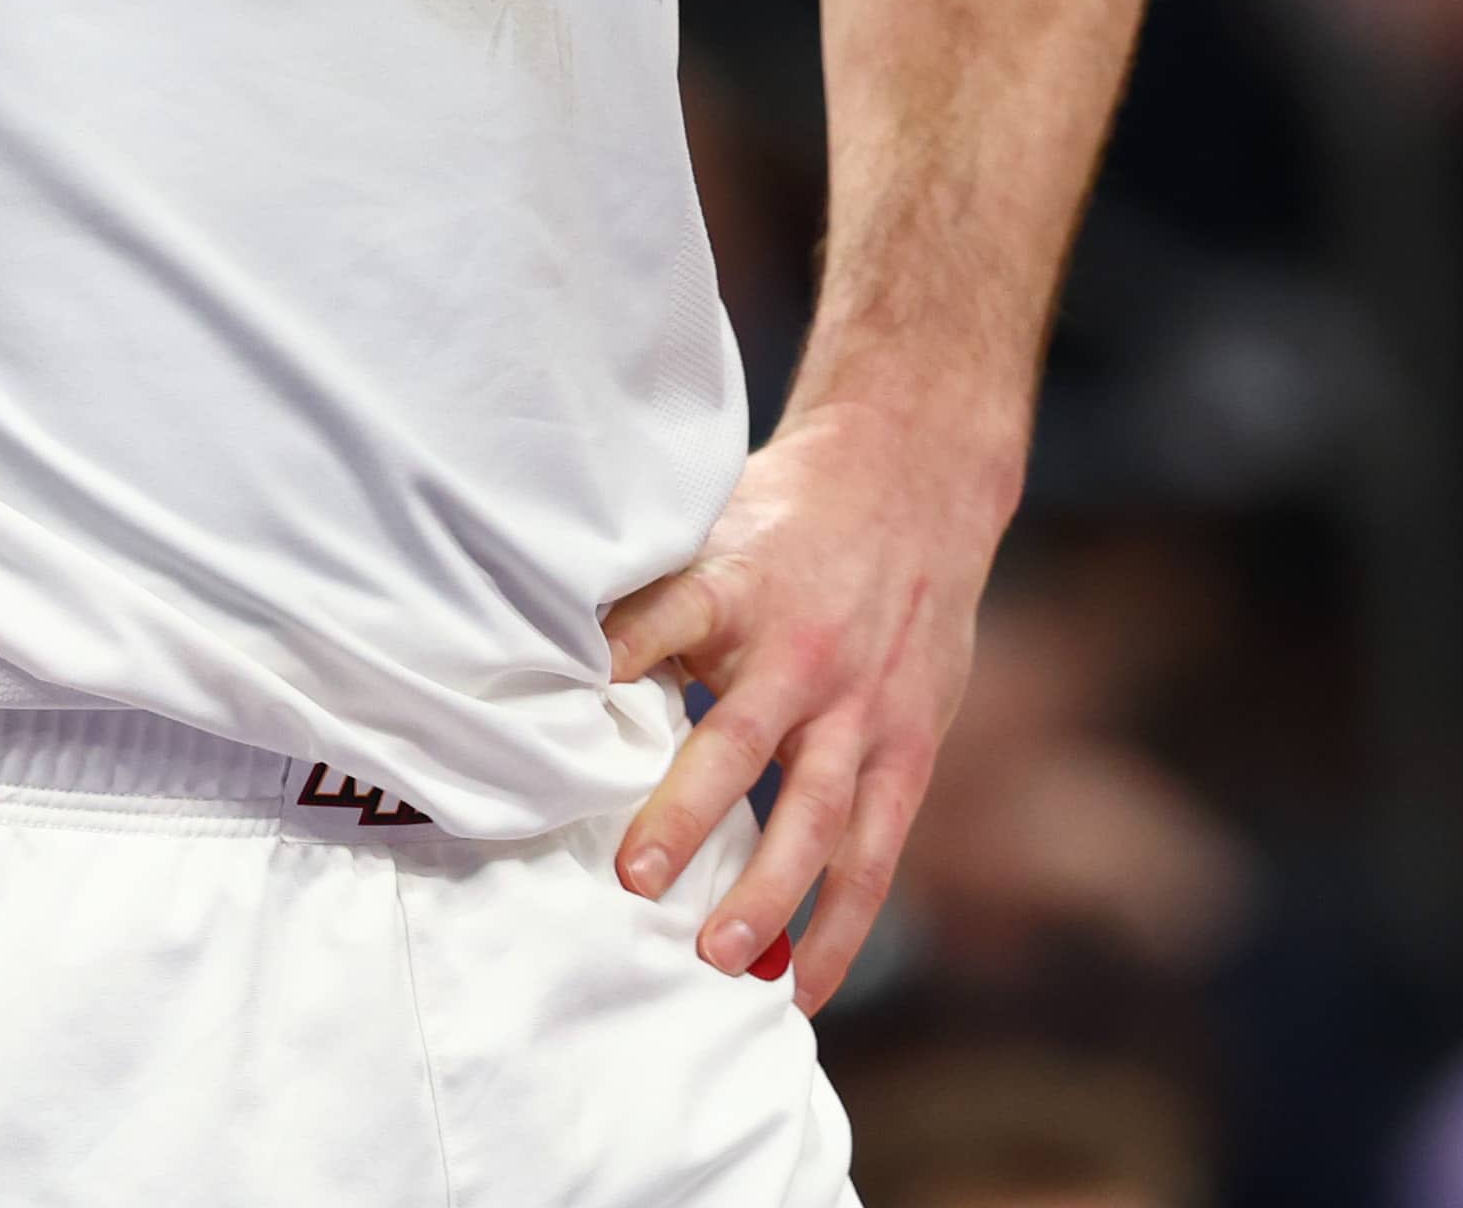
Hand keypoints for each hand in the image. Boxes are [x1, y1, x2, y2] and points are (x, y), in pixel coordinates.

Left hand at [600, 398, 1018, 1009]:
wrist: (915, 474)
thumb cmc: (787, 515)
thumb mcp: (713, 527)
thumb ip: (652, 601)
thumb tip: (547, 666)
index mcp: (737, 585)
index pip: (668, 616)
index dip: (620, 655)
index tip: (569, 700)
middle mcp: (802, 652)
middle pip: (740, 740)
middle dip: (687, 814)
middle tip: (634, 880)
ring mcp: (862, 707)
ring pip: (816, 815)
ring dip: (768, 894)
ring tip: (718, 963)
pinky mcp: (908, 747)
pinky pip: (875, 851)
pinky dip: (841, 924)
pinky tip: (806, 988)